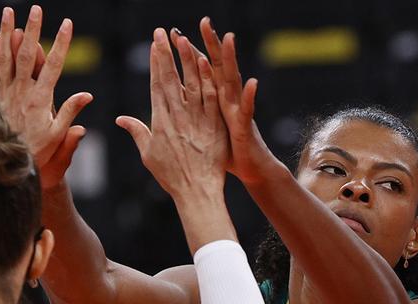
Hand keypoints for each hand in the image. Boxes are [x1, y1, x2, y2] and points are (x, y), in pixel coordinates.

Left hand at [0, 6, 92, 188]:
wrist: (5, 168)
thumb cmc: (38, 154)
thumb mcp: (58, 137)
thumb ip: (71, 114)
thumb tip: (88, 96)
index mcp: (40, 100)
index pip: (54, 66)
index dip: (61, 44)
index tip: (67, 25)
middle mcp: (20, 93)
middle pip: (26, 55)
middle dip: (32, 30)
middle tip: (36, 9)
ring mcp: (4, 93)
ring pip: (4, 57)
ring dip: (6, 33)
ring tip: (8, 13)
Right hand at [116, 28, 227, 199]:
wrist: (197, 191)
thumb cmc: (171, 176)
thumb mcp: (148, 154)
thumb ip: (136, 132)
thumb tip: (120, 119)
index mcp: (160, 121)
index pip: (156, 85)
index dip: (155, 63)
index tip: (154, 45)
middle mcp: (178, 116)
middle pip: (171, 79)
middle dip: (166, 53)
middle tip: (162, 32)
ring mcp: (197, 119)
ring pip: (191, 83)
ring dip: (187, 59)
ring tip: (183, 39)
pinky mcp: (214, 124)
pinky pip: (211, 97)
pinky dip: (207, 79)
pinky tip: (205, 61)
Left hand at [169, 19, 279, 184]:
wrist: (250, 170)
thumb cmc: (224, 153)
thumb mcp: (202, 131)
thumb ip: (185, 115)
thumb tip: (166, 105)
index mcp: (210, 102)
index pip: (196, 72)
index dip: (185, 53)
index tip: (173, 35)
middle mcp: (224, 101)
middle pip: (216, 67)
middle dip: (209, 44)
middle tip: (203, 21)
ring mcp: (235, 111)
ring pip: (232, 81)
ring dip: (231, 60)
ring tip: (229, 38)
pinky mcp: (244, 127)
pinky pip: (247, 110)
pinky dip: (249, 97)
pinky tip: (251, 82)